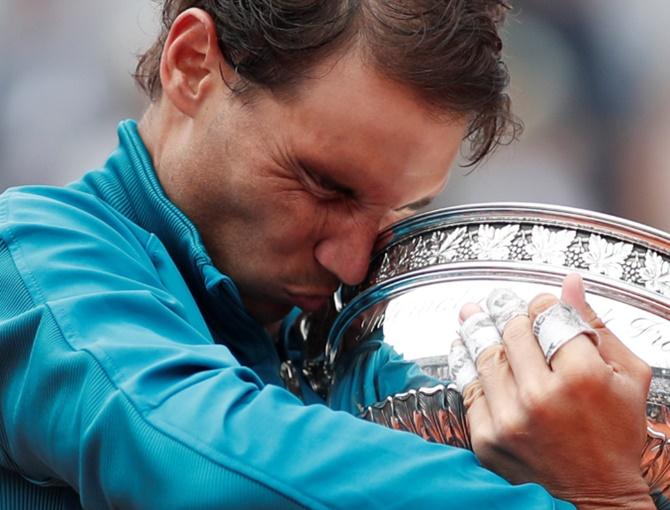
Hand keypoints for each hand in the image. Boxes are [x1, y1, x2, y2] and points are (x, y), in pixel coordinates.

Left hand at [460, 274, 653, 508]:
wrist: (595, 497)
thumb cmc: (615, 437)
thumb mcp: (626, 376)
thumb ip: (595, 325)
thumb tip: (570, 284)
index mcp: (581, 376)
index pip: (547, 316)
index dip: (540, 303)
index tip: (537, 303)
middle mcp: (540, 395)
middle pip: (511, 332)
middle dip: (504, 311)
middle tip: (496, 301)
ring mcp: (509, 417)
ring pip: (485, 355)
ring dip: (477, 330)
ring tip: (470, 314)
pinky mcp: (487, 436)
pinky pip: (469, 387)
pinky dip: (465, 364)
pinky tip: (462, 348)